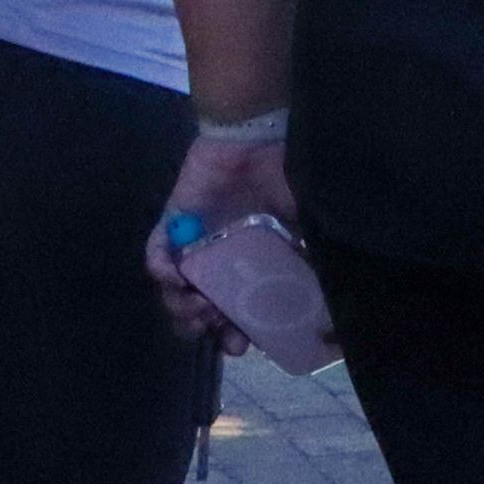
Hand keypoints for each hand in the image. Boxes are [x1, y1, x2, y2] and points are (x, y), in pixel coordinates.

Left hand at [150, 126, 295, 347]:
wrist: (257, 137)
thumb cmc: (283, 177)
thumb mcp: (305, 225)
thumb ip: (308, 260)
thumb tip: (328, 305)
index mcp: (248, 265)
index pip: (235, 311)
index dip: (236, 334)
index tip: (242, 346)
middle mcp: (218, 261)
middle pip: (199, 310)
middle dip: (206, 328)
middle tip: (218, 329)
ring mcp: (192, 245)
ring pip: (174, 291)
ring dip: (183, 307)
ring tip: (200, 306)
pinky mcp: (172, 225)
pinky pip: (156, 255)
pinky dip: (162, 271)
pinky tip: (176, 277)